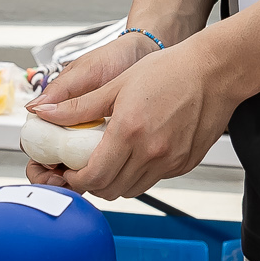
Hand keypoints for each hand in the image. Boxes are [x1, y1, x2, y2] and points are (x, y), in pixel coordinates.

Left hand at [25, 37, 242, 198]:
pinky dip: (139, 174)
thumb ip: (79, 106)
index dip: (74, 179)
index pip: (93, 176)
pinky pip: (154, 179)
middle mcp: (151, 153)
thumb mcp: (116, 84)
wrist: (214, 71)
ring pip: (132, 189)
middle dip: (91, 183)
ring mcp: (171, 162)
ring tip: (108, 159)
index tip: (68, 170)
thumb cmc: (169, 71)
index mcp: (129, 132)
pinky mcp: (185, 164)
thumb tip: (45, 112)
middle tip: (83, 167)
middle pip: (110, 189)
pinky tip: (136, 153)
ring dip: (114, 181)